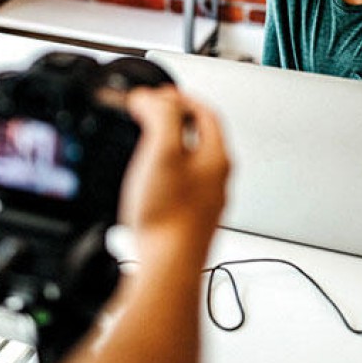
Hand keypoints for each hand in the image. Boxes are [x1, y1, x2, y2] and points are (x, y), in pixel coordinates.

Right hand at [120, 86, 230, 260]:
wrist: (167, 268)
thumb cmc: (168, 216)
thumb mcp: (162, 151)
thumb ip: (160, 115)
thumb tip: (151, 98)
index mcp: (216, 157)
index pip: (206, 112)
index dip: (181, 97)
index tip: (159, 94)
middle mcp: (216, 179)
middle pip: (200, 136)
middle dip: (175, 120)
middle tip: (150, 115)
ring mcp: (205, 201)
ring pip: (191, 162)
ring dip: (169, 146)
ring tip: (145, 143)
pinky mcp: (190, 220)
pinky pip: (181, 186)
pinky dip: (165, 173)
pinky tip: (147, 184)